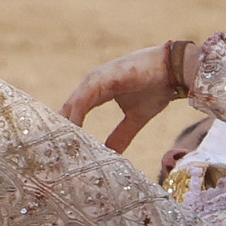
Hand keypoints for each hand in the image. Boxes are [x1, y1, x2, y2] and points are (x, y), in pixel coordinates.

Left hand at [60, 41, 196, 155]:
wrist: (174, 70)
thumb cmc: (156, 88)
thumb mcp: (135, 118)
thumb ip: (121, 135)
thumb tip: (111, 156)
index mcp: (97, 90)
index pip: (74, 112)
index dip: (65, 130)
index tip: (59, 151)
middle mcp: (93, 83)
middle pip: (68, 109)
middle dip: (58, 130)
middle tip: (51, 154)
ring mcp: (97, 79)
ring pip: (72, 105)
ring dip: (65, 125)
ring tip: (58, 147)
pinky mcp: (104, 78)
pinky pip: (84, 99)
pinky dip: (76, 115)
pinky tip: (73, 131)